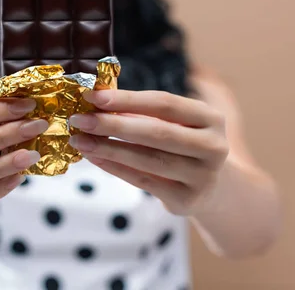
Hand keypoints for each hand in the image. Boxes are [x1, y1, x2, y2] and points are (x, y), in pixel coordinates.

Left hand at [68, 90, 229, 215]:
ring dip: (108, 148)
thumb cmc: (183, 144)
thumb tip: (97, 102)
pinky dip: (114, 168)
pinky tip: (94, 157)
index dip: (128, 99)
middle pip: (157, 132)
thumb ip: (143, 113)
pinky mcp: (186, 199)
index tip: (94, 96)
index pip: (165, 103)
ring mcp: (203, 176)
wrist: (212, 187)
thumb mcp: (176, 124)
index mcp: (212, 118)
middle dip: (113, 125)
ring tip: (80, 140)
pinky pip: (143, 180)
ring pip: (148, 159)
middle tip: (79, 119)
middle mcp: (214, 147)